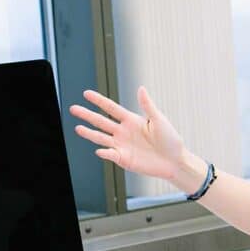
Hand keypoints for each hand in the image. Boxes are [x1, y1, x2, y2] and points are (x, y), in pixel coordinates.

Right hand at [70, 87, 187, 181]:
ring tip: (78, 128)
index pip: (111, 108)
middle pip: (101, 121)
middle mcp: (123, 132)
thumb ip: (147, 105)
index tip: (86, 94)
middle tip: (74, 108)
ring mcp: (122, 146)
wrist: (175, 162)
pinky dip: (104, 152)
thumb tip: (141, 88)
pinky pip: (110, 155)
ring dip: (90, 133)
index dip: (99, 101)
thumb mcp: (159, 120)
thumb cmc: (170, 140)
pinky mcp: (123, 159)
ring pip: (101, 138)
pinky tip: (99, 150)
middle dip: (87, 115)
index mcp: (131, 120)